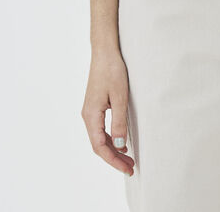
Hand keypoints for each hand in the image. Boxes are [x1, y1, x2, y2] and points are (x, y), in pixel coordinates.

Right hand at [81, 48, 135, 175]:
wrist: (104, 51)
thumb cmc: (112, 70)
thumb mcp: (120, 97)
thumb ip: (119, 122)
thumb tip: (119, 145)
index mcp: (91, 115)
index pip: (100, 146)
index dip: (113, 160)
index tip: (127, 169)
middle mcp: (88, 116)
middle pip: (99, 145)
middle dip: (114, 158)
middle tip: (131, 168)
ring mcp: (90, 111)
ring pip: (99, 138)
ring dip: (113, 150)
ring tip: (128, 159)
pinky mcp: (95, 106)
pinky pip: (101, 129)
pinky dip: (110, 139)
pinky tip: (121, 143)